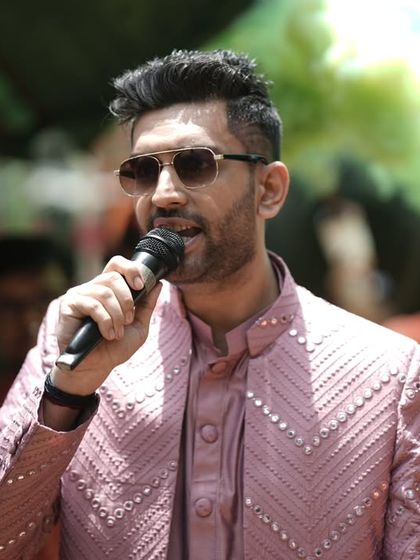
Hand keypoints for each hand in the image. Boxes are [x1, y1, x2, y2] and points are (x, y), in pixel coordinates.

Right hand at [50, 255, 161, 395]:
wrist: (95, 368)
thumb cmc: (114, 348)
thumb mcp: (138, 326)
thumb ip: (147, 305)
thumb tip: (159, 284)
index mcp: (109, 289)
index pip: (117, 264)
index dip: (131, 269)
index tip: (141, 286)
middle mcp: (92, 288)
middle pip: (113, 277)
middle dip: (127, 300)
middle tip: (128, 320)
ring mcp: (79, 295)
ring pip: (105, 292)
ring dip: (117, 315)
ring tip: (117, 333)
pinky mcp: (68, 305)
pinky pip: (92, 304)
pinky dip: (105, 320)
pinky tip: (107, 334)